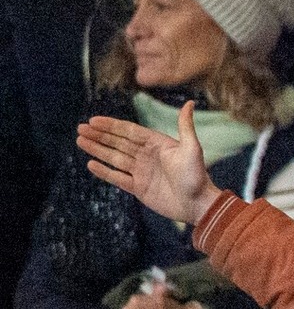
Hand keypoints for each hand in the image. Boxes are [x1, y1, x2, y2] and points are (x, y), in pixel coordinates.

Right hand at [76, 100, 219, 225]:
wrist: (199, 205)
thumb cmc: (196, 176)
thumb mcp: (192, 149)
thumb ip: (185, 126)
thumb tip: (190, 103)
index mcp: (157, 145)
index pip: (129, 131)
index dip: (111, 125)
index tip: (93, 120)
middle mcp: (147, 156)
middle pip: (118, 143)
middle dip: (99, 135)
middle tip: (80, 129)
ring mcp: (142, 172)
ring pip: (115, 158)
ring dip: (97, 150)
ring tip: (80, 141)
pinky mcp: (139, 188)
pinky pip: (117, 178)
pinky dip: (104, 171)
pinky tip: (91, 164)